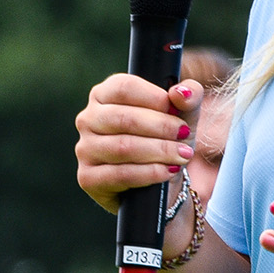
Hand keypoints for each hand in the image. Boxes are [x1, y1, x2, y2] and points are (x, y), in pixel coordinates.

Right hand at [74, 75, 200, 213]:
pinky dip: (149, 173)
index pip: (124, 88)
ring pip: (122, 147)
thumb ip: (189, 97)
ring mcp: (84, 149)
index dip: (153, 98)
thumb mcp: (183, 116)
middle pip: (123, 118)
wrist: (160, 184)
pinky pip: (120, 174)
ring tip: (182, 154)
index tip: (177, 111)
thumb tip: (181, 92)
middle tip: (184, 135)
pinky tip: (168, 171)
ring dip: (159, 151)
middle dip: (160, 127)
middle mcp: (88, 119)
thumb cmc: (166, 141)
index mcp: (104, 95)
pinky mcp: (87, 178)